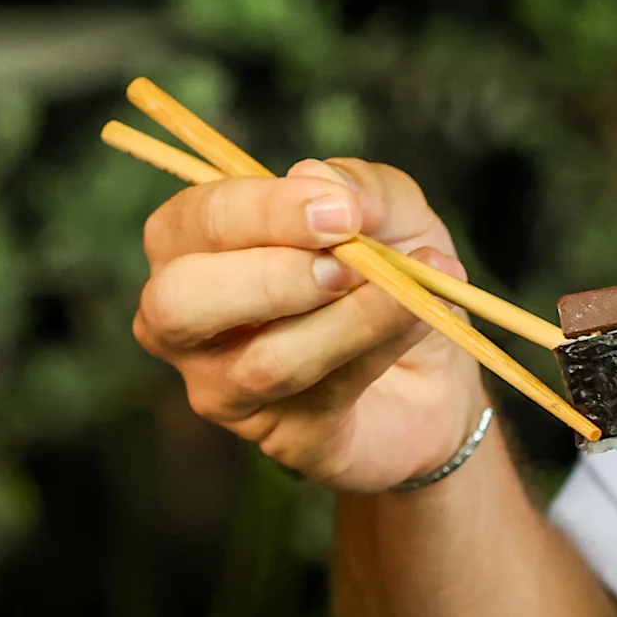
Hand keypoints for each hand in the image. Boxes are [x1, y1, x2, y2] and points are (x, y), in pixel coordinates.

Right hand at [133, 157, 488, 490]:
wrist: (436, 371)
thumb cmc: (385, 275)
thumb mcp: (389, 212)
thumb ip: (358, 185)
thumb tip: (315, 179)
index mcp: (193, 248)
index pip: (195, 221)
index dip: (263, 211)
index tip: (342, 211)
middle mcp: (185, 323)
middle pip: (180, 302)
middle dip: (269, 275)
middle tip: (345, 262)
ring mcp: (225, 389)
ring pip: (264, 359)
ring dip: (346, 318)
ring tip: (403, 287)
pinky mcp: (284, 437)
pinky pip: (325, 393)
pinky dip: (380, 344)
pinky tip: (423, 314)